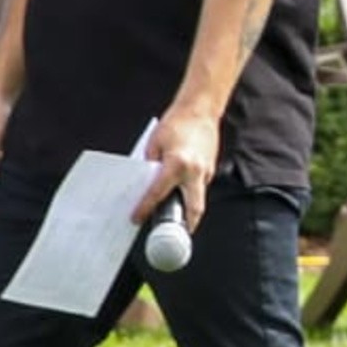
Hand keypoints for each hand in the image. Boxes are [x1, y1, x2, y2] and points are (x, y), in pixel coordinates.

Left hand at [137, 107, 217, 230]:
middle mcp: (194, 172)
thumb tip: (144, 183)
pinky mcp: (211, 167)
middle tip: (175, 237)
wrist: (201, 108)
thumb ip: (150, 166)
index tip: (136, 219)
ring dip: (189, 211)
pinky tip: (182, 195)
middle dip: (186, 225)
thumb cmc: (176, 123)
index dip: (145, 209)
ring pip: (199, 199)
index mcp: (177, 165)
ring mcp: (206, 171)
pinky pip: (200, 187)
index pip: (158, 194)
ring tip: (177, 221)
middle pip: (194, 209)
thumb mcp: (154, 144)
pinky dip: (191, 194)